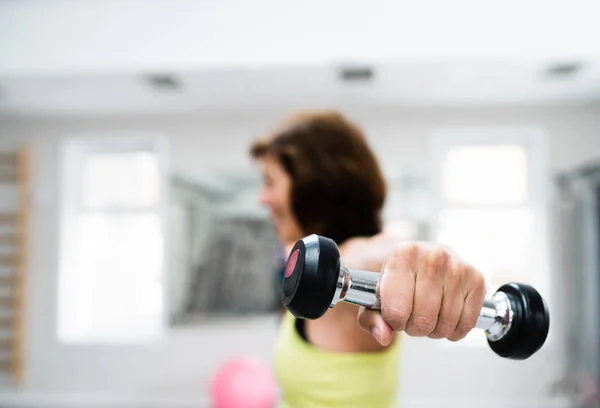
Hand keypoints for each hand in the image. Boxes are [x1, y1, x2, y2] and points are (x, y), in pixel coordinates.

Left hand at [357, 241, 485, 345]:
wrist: (421, 260)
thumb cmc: (398, 281)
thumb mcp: (376, 296)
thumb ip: (372, 318)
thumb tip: (384, 336)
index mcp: (402, 255)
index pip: (396, 310)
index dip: (395, 322)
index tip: (396, 316)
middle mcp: (432, 256)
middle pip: (423, 320)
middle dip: (416, 328)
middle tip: (413, 318)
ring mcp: (457, 266)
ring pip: (446, 323)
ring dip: (435, 330)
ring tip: (428, 316)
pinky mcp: (476, 279)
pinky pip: (467, 322)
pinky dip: (455, 330)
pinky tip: (446, 318)